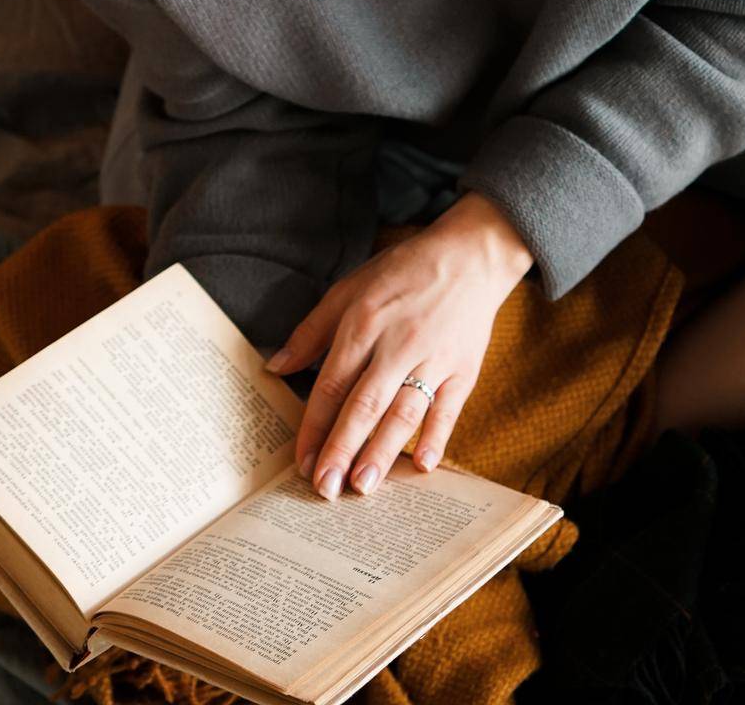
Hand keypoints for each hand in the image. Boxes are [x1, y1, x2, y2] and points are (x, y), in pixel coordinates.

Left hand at [262, 192, 533, 499]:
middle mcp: (396, 344)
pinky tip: (422, 466)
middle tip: (324, 488)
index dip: (314, 425)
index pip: (332, 383)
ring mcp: (433, 359)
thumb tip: (275, 368)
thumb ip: (311, 332)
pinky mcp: (463, 369)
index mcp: (362, 324)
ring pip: (403, 411)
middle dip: (342, 448)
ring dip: (382, 451)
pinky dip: (436, 437)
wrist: (469, 256)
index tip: (301, 461)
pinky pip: (448, 408)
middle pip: (364, 403)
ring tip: (363, 486)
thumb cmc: (402, 272)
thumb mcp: (349, 289)